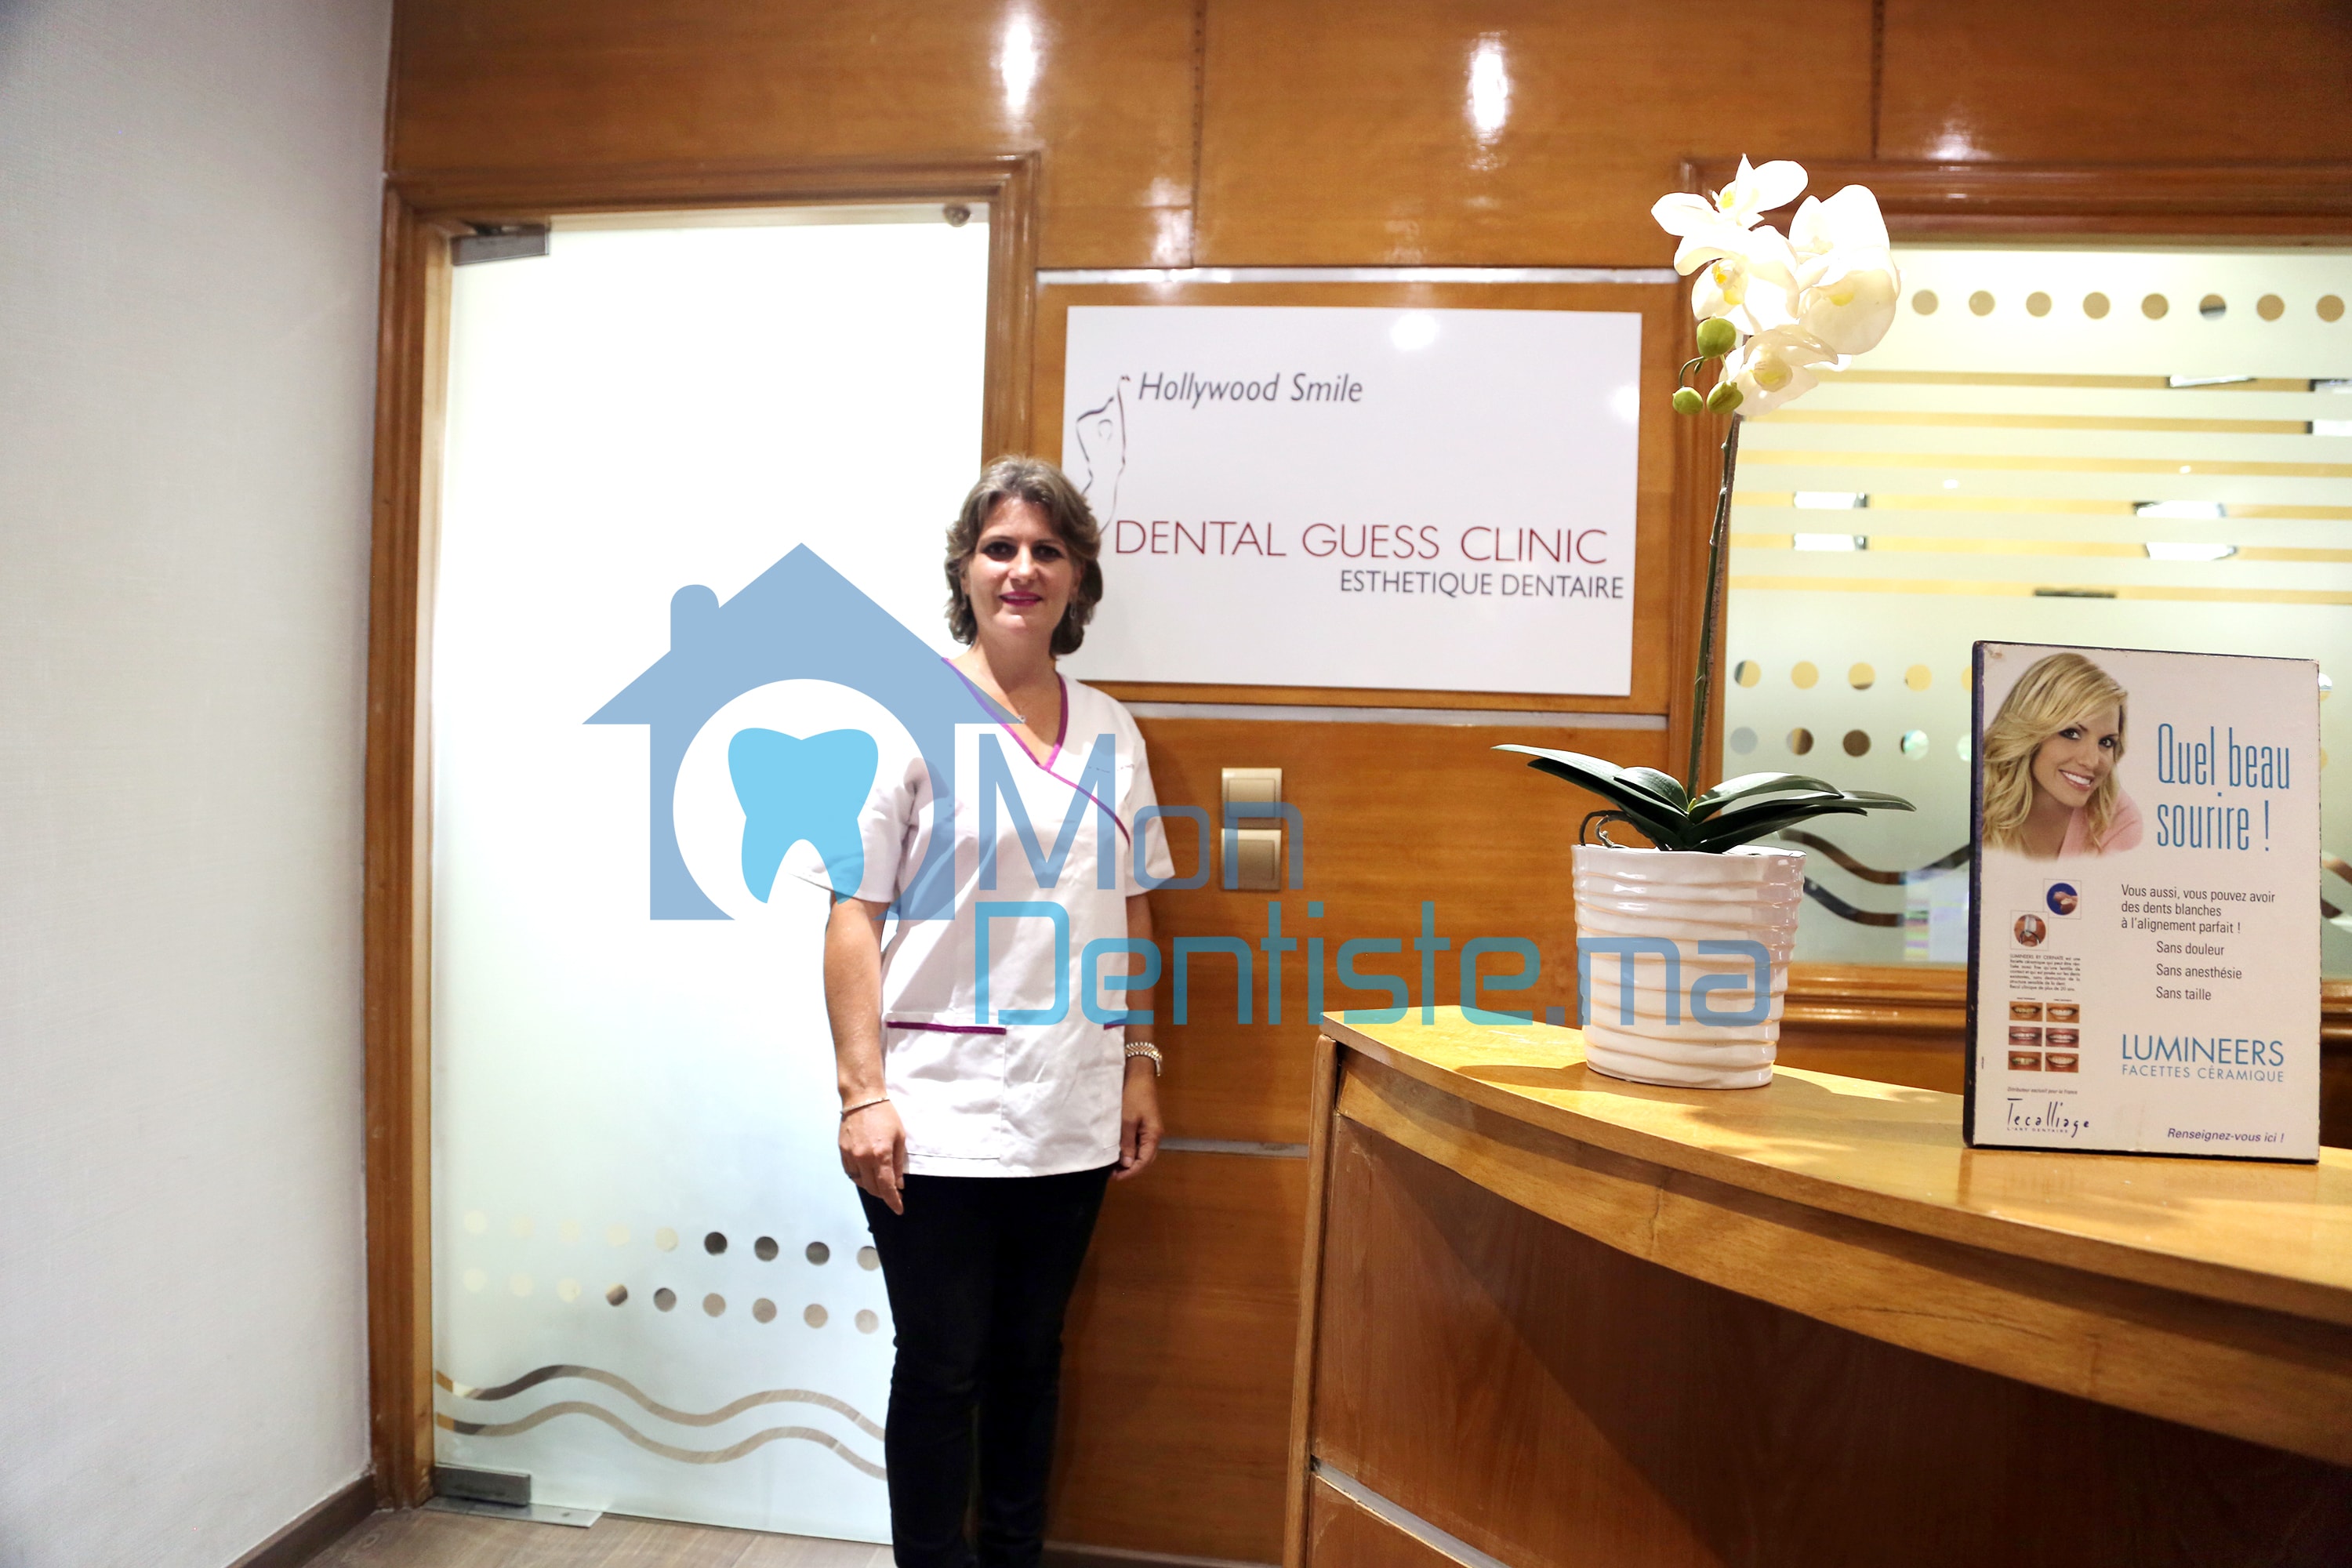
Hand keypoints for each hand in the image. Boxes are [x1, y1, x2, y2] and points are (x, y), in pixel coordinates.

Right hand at [840, 1100, 907, 1213]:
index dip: (893, 1201)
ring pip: (860, 1182)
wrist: (862, 1099)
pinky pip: (850, 1172)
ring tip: (880, 1185)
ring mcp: (851, 1155)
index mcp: (881, 1155)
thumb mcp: (900, 1138)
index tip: (899, 1209)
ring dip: (871, 1187)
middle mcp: (863, 1158)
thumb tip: (898, 1184)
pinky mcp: (842, 1151)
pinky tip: (866, 1176)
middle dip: (884, 1194)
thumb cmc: (886, 1116)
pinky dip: (859, 1178)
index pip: (886, 1186)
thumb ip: (898, 1163)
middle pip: (872, 1187)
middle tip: (893, 1194)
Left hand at [1114, 1056, 1161, 1180]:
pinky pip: (1138, 1142)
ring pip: (1141, 1151)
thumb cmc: (1132, 1096)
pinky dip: (1129, 1150)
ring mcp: (1149, 1129)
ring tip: (1113, 1165)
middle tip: (1112, 1174)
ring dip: (1129, 1160)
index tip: (1115, 1177)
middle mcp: (1154, 1134)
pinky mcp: (1143, 1123)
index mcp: (1153, 1135)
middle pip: (1145, 1159)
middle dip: (1130, 1169)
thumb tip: (1127, 1164)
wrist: (1137, 1073)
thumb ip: (1127, 1143)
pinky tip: (1118, 1151)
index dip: (1130, 1172)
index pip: (1144, 1161)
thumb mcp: (1126, 1121)